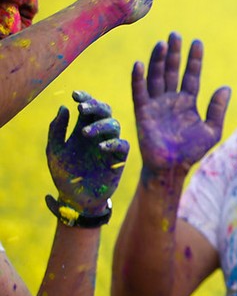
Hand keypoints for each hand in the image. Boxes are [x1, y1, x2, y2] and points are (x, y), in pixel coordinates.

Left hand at [46, 91, 129, 213]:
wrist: (75, 199)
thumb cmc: (64, 175)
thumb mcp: (55, 151)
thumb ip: (57, 130)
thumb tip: (64, 107)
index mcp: (83, 129)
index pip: (88, 108)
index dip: (85, 98)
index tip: (75, 95)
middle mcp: (98, 135)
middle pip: (105, 111)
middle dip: (95, 106)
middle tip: (82, 108)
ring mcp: (109, 145)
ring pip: (114, 125)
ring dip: (101, 125)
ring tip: (85, 133)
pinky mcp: (118, 159)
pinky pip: (122, 145)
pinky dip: (113, 143)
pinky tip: (100, 147)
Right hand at [132, 32, 230, 176]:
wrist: (172, 167)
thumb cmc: (192, 151)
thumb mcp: (211, 130)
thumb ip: (217, 109)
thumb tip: (226, 87)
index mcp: (188, 102)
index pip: (191, 75)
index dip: (194, 59)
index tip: (196, 42)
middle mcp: (171, 99)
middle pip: (172, 71)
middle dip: (174, 53)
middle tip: (175, 35)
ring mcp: (156, 104)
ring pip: (156, 77)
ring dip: (158, 60)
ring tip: (162, 43)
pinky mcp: (143, 112)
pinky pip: (140, 92)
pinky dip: (138, 78)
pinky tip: (139, 64)